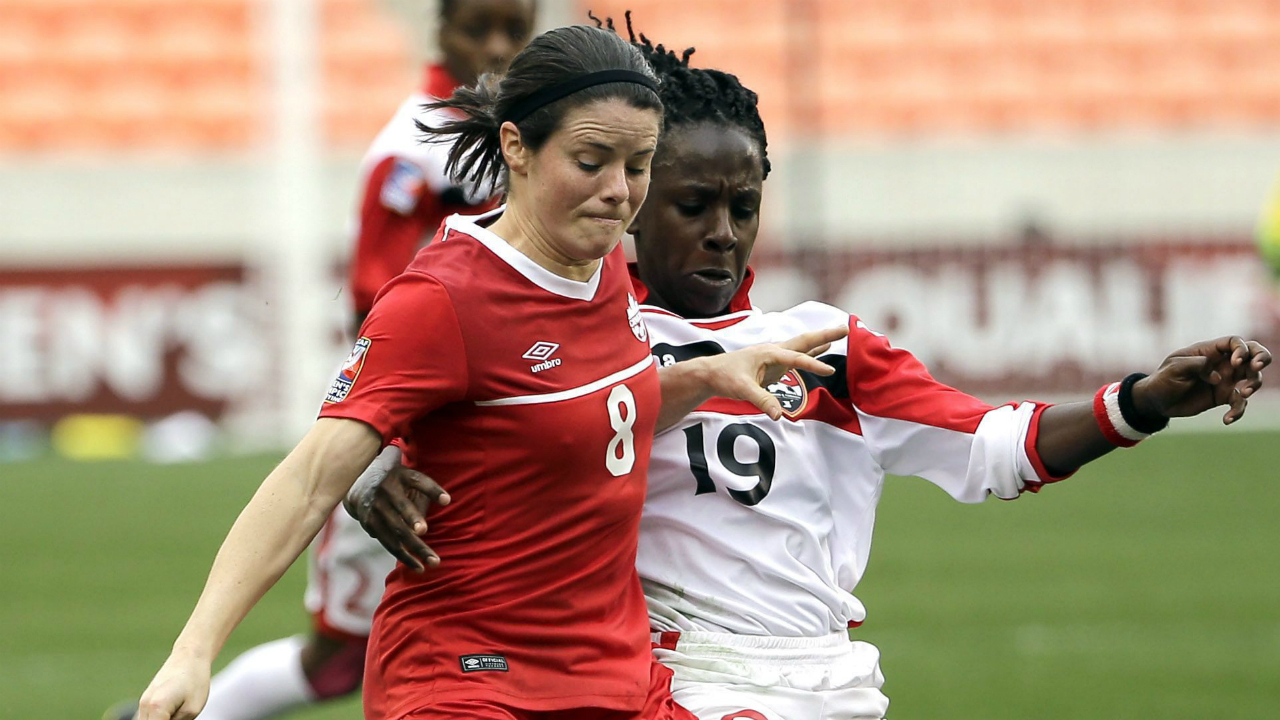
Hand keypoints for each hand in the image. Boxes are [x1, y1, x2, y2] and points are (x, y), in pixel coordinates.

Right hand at [136, 652, 209, 719]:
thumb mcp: (192, 710)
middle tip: (180, 717)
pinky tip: (172, 713)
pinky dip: (158, 719)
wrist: (189, 656)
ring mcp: (143, 703)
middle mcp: (145, 706)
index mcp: (157, 708)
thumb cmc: (195, 682)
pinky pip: (148, 719)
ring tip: (179, 711)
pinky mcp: (145, 701)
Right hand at [344, 444, 450, 570]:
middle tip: (427, 533)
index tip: (446, 501)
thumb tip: (446, 502)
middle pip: (404, 508)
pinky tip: (419, 566)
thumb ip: (426, 490)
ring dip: (415, 548)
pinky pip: (389, 543)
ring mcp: (376, 508)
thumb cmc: (397, 481)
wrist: (358, 483)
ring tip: (433, 562)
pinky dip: (404, 555)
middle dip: (416, 522)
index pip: (419, 481)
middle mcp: (386, 491)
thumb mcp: (411, 477)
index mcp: (400, 476)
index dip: (432, 490)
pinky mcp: (370, 524)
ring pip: (397, 531)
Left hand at [699, 326, 848, 419]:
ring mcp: (776, 357)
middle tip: (845, 328)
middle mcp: (775, 351)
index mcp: (769, 353)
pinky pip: (798, 356)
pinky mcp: (775, 365)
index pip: (797, 358)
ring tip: (840, 334)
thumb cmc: (725, 377)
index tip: (830, 371)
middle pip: (805, 341)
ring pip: (803, 347)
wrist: (711, 373)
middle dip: (825, 336)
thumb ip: (762, 400)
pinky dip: (812, 352)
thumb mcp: (742, 390)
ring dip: (821, 342)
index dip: (814, 365)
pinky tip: (821, 351)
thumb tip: (778, 415)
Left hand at [1134, 336, 1270, 424]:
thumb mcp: (1174, 368)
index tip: (1235, 362)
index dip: (1241, 349)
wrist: (1157, 401)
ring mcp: (1225, 380)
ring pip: (1252, 377)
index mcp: (1209, 351)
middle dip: (1262, 357)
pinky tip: (1227, 419)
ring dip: (1255, 383)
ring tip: (1244, 393)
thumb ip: (1196, 365)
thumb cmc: (1163, 379)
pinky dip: (1238, 411)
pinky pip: (1240, 403)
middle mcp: (1221, 363)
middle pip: (1252, 354)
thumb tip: (1217, 376)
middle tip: (1258, 366)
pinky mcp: (1223, 397)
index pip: (1234, 342)